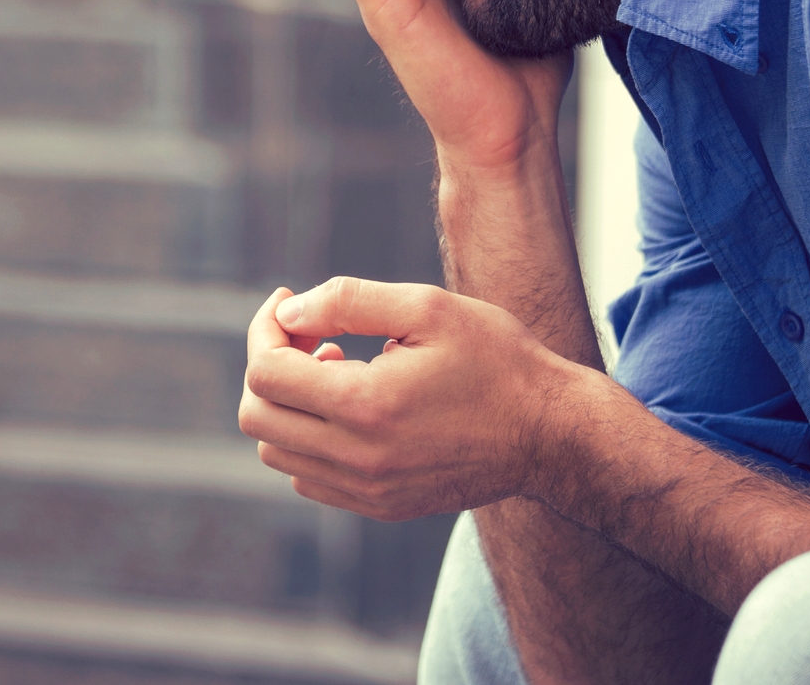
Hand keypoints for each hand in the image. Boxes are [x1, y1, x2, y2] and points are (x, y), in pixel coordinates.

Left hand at [237, 275, 570, 521]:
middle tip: (311, 333)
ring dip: (289, 403)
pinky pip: (309, 478)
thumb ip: (347, 301)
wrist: (552, 434)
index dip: (264, 328)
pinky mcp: (381, 507)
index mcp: (366, 404)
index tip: (289, 302)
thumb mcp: (427, 307)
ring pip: (277, 452)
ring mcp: (368, 492)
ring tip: (339, 365)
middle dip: (269, 363)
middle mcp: (359, 459)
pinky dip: (309, 438)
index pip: (264, 374)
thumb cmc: (496, 359)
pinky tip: (353, 406)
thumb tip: (287, 310)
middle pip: (258, 416)